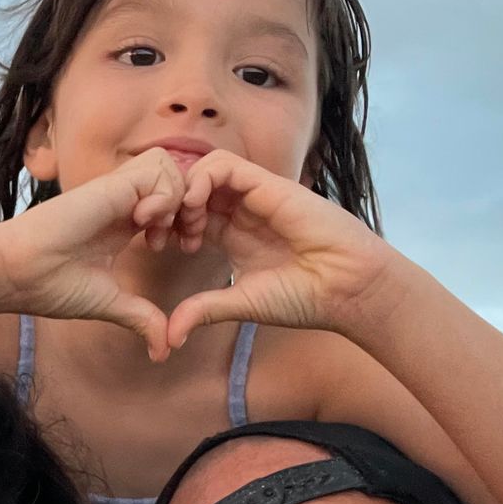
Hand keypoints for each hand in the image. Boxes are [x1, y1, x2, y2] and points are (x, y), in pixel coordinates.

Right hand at [0, 148, 194, 359]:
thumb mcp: (110, 303)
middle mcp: (122, 202)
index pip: (171, 200)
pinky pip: (155, 171)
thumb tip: (163, 351)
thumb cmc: (51, 286)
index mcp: (123, 223)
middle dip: (192, 204)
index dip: (186, 219)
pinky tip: (143, 224)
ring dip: (177, 197)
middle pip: (176, 175)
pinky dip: (162, 195)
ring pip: (168, 165)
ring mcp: (115, 191)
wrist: (18, 274)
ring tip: (160, 231)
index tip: (182, 249)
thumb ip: (140, 317)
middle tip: (184, 239)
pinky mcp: (108, 187)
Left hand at [165, 149, 408, 346]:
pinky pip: (224, 165)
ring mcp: (253, 197)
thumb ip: (204, 310)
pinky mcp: (268, 185)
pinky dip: (202, 180)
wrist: (347, 287)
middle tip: (157, 234)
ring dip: (182, 192)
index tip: (155, 249)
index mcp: (231, 236)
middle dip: (165, 207)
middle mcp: (240, 212)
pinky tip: (197, 209)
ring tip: (183, 225)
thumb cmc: (303, 297)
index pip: (186, 216)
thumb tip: (168, 338)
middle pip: (189, 190)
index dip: (165, 225)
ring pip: (202, 171)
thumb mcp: (241, 304)